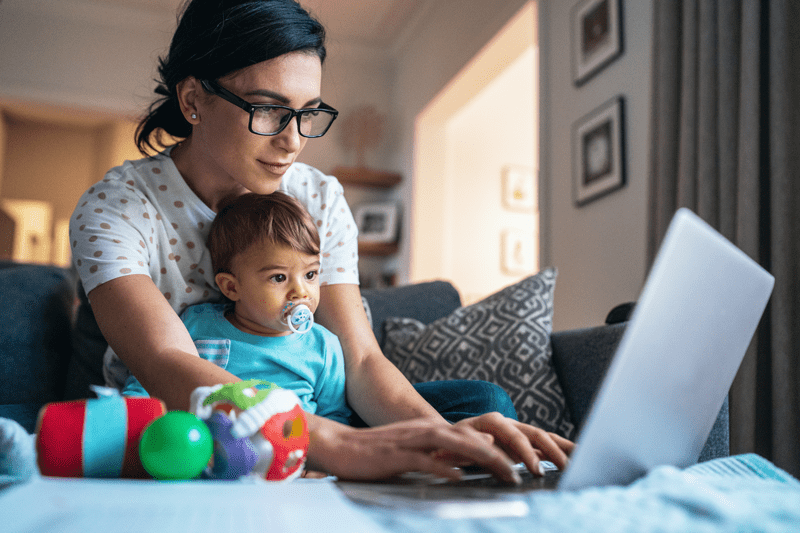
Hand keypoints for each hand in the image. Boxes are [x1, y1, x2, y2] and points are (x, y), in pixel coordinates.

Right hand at [307, 416, 525, 483]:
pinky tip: (458, 477)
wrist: (339, 446)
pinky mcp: (395, 455)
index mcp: (431, 431)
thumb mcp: (413, 452)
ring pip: (453, 445)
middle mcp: (425, 431)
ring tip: (505, 472)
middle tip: (525, 471)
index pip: (473, 437)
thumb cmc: (376, 454)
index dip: (500, 449)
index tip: (522, 464)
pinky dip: (442, 467)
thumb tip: (467, 464)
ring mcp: (411, 441)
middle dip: (501, 454)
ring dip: (481, 458)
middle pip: (471, 439)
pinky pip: (422, 460)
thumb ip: (438, 456)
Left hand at [454, 412, 573, 474]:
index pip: (514, 435)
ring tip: (581, 459)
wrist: (450, 439)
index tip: (534, 469)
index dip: (526, 452)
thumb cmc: (452, 444)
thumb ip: (472, 444)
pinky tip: (577, 456)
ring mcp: (518, 432)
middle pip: (534, 434)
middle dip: (550, 452)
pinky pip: (546, 445)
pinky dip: (562, 449)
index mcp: (492, 421)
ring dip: (562, 448)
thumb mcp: (457, 444)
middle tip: (563, 469)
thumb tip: (489, 442)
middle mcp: (509, 423)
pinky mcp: (524, 443)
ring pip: (544, 437)